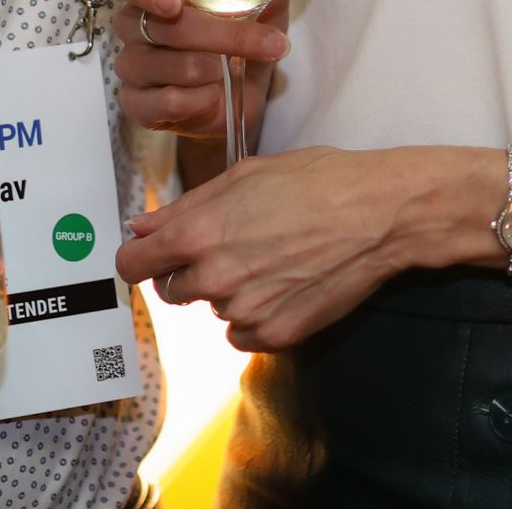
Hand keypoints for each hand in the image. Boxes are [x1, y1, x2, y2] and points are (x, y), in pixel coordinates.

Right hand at [104, 0, 328, 145]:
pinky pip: (156, 104)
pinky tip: (213, 97)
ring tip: (242, 71)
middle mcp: (132, 20)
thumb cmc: (246, 22)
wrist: (244, 89)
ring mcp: (131, 64)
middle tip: (269, 43)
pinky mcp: (138, 104)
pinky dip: (193, 102)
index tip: (172, 2)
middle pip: (156, 27)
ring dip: (213, 70)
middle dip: (220, 37)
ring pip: (162, 67)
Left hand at [114, 146, 412, 350]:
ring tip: (272, 258)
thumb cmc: (316, 183)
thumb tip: (142, 226)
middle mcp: (214, 276)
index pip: (133, 265)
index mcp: (198, 233)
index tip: (150, 257)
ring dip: (229, 290)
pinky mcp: (274, 334)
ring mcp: (244, 310)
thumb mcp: (244, 177)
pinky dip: (255, 316)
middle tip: (231, 246)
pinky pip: (241, 334)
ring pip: (213, 308)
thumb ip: (185, 207)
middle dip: (189, 271)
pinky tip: (283, 285)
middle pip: (170, 290)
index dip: (139, 259)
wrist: (377, 215)